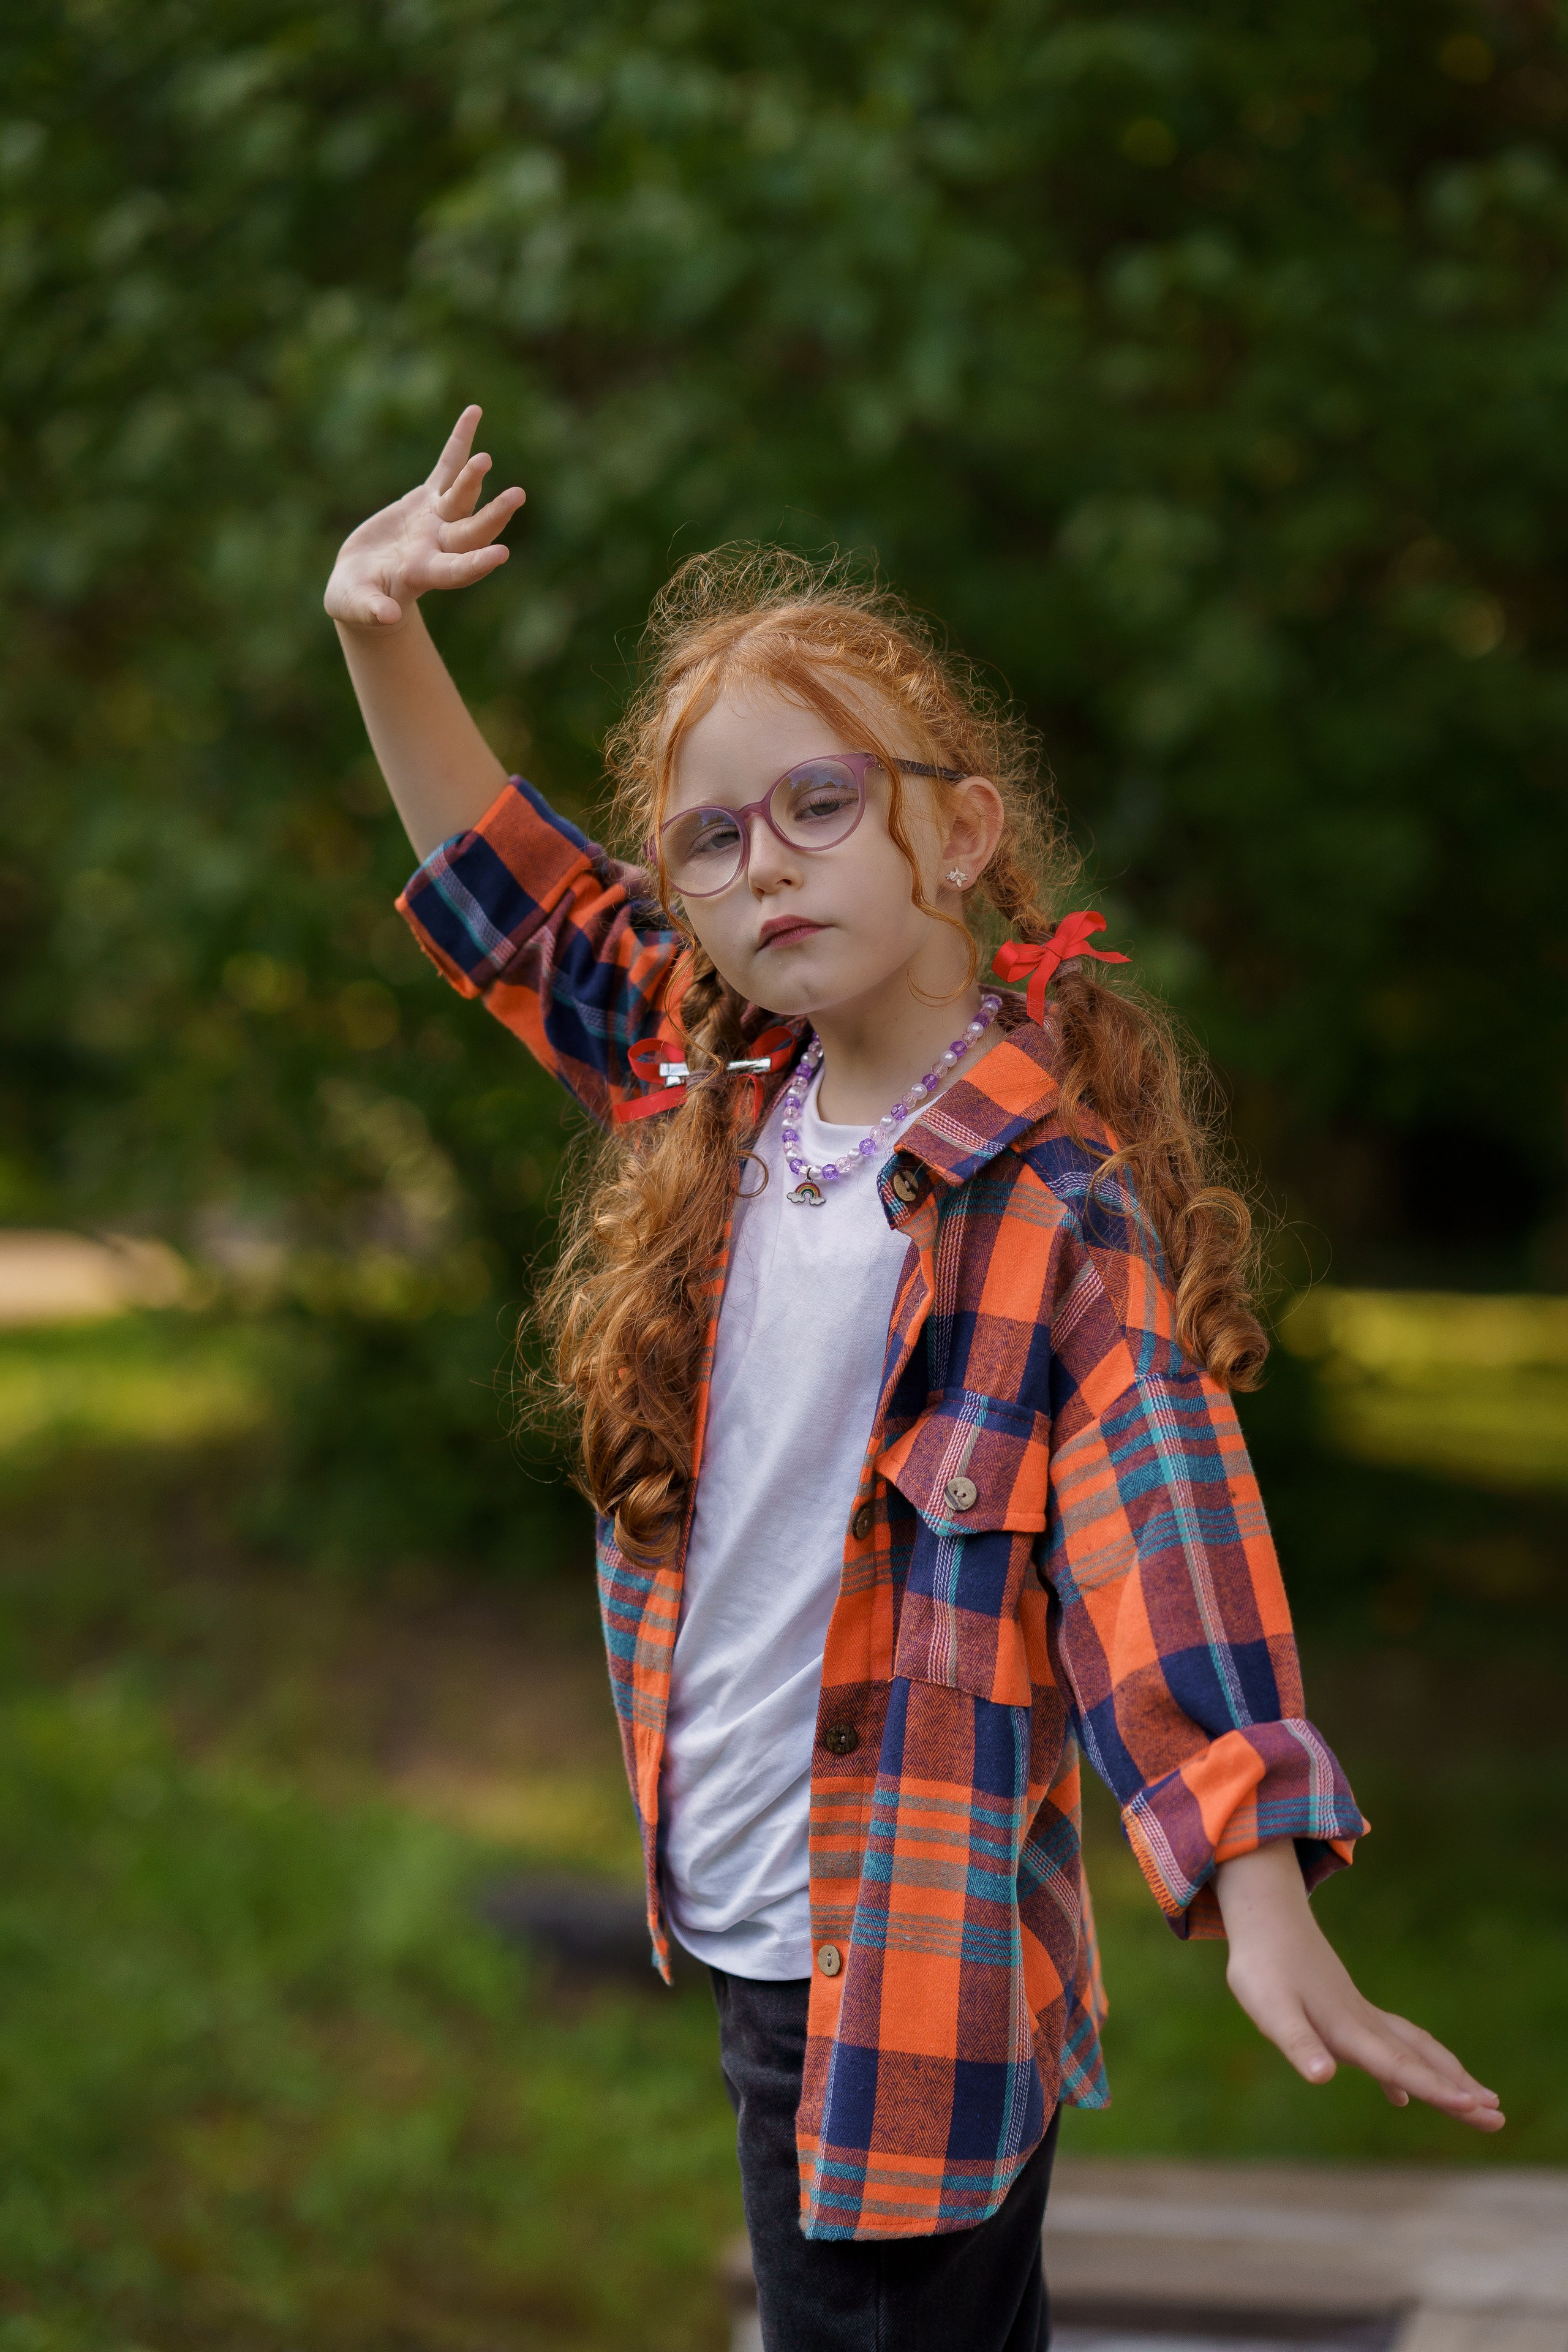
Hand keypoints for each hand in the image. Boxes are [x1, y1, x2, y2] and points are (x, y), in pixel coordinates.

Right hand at [324, 405, 525, 631]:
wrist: (363, 584)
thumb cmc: (357, 601)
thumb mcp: (355, 606)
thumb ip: (371, 609)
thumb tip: (388, 616)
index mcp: (423, 573)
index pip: (455, 570)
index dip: (475, 563)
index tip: (501, 554)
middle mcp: (438, 546)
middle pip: (470, 531)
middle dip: (492, 515)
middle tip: (517, 496)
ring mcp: (435, 521)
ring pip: (461, 497)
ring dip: (474, 477)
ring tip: (486, 458)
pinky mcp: (426, 500)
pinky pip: (446, 467)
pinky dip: (459, 443)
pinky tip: (475, 412)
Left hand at [1215, 1838, 1503, 2130]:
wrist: (1266, 1921)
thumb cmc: (1263, 1969)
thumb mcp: (1270, 2010)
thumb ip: (1299, 2044)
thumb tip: (1324, 2077)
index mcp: (1349, 2031)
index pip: (1401, 2067)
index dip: (1437, 2089)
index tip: (1476, 2108)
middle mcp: (1364, 2025)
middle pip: (1421, 2062)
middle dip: (1461, 2091)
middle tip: (1498, 2120)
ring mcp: (1361, 2017)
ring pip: (1415, 2051)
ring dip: (1447, 2077)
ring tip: (1481, 2104)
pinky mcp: (1350, 2012)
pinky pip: (1391, 2046)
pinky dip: (1407, 2071)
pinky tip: (1400, 2098)